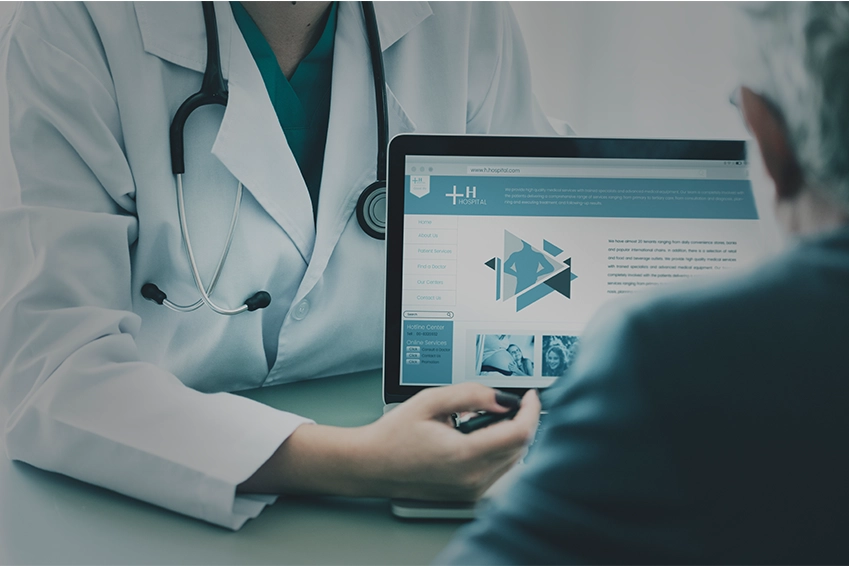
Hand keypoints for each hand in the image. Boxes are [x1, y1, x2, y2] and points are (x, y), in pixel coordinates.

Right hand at [238, 384, 539, 499]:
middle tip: (508, 401)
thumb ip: (470, 395)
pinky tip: (479, 436)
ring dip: (510, 436)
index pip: (519, 434)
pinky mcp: (468, 494)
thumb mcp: (430, 401)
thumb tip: (500, 398)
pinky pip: (498, 470)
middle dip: (521, 420)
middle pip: (520, 447)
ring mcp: (471, 490)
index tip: (531, 396)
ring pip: (512, 460)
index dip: (532, 411)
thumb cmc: (394, 434)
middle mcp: (472, 478)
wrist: (371, 465)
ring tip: (486, 418)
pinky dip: (498, 450)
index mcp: (464, 456)